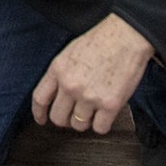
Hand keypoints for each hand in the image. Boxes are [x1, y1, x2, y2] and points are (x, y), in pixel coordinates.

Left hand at [31, 13, 154, 133]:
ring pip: (79, 125)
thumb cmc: (101, 41)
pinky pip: (100, 128)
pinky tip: (105, 114)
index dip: (39, 113)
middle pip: (58, 118)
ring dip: (85, 121)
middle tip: (73, 115)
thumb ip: (60, 74)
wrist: (126, 37)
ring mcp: (89, 97)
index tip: (42, 120)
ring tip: (93, 111)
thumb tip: (57, 94)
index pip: (40, 98)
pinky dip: (102, 124)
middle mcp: (70, 85)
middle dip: (65, 119)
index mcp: (58, 70)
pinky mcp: (110, 105)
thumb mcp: (69, 53)